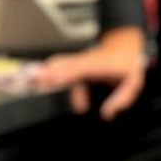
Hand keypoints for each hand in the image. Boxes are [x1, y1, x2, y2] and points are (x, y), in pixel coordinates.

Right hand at [32, 29, 146, 119]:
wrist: (124, 46)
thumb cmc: (127, 65)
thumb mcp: (133, 83)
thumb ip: (121, 99)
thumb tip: (107, 114)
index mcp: (99, 66)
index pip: (80, 70)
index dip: (65, 74)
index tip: (52, 79)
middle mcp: (85, 62)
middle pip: (64, 66)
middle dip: (48, 72)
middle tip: (31, 78)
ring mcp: (78, 61)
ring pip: (58, 64)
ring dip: (43, 70)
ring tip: (27, 77)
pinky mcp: (74, 63)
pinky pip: (60, 67)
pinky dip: (47, 71)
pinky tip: (36, 76)